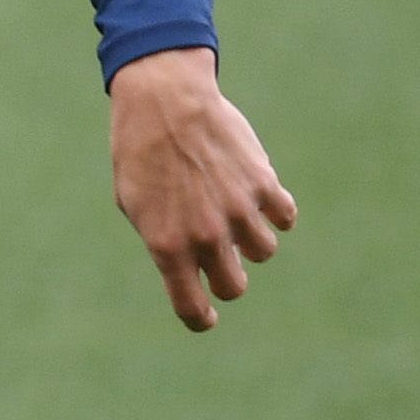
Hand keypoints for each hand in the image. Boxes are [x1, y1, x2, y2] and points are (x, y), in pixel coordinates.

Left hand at [106, 46, 297, 330]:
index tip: (207, 317)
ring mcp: (238, 210)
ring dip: (252, 242)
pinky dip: (276, 213)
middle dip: (229, 279)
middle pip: (234, 286)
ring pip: (263, 252)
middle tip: (224, 262)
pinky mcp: (263, 184)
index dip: (201, 318)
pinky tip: (262, 199)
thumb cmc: (141, 153)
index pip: (191, 306)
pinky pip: (284, 217)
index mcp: (167, 246)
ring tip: (238, 218)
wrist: (166, 102)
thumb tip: (189, 267)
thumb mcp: (135, 205)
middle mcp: (205, 235)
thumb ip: (163, 240)